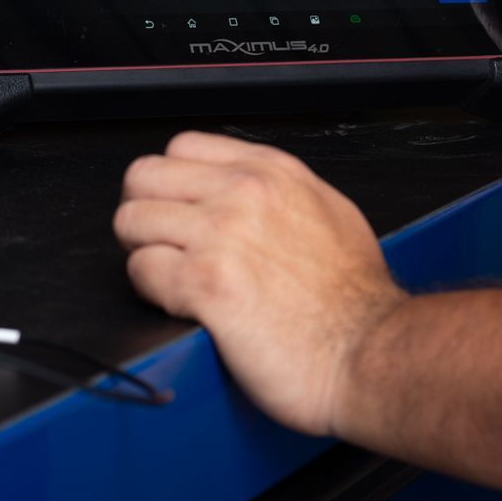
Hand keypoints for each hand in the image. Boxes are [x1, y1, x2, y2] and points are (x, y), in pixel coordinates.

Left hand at [115, 131, 404, 439]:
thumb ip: (279, 192)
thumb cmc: (356, 300)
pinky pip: (140, 270)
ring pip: (131, 221)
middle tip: (162, 245)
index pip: (182, 147)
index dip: (171, 183)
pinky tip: (182, 305)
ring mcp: (221, 234)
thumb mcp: (329, 213)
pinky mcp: (205, 283)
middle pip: (143, 177)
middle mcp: (242, 193)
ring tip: (172, 278)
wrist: (370, 353)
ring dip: (144, 252)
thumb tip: (241, 190)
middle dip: (145, 213)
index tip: (176, 209)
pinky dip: (150, 291)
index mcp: (271, 172)